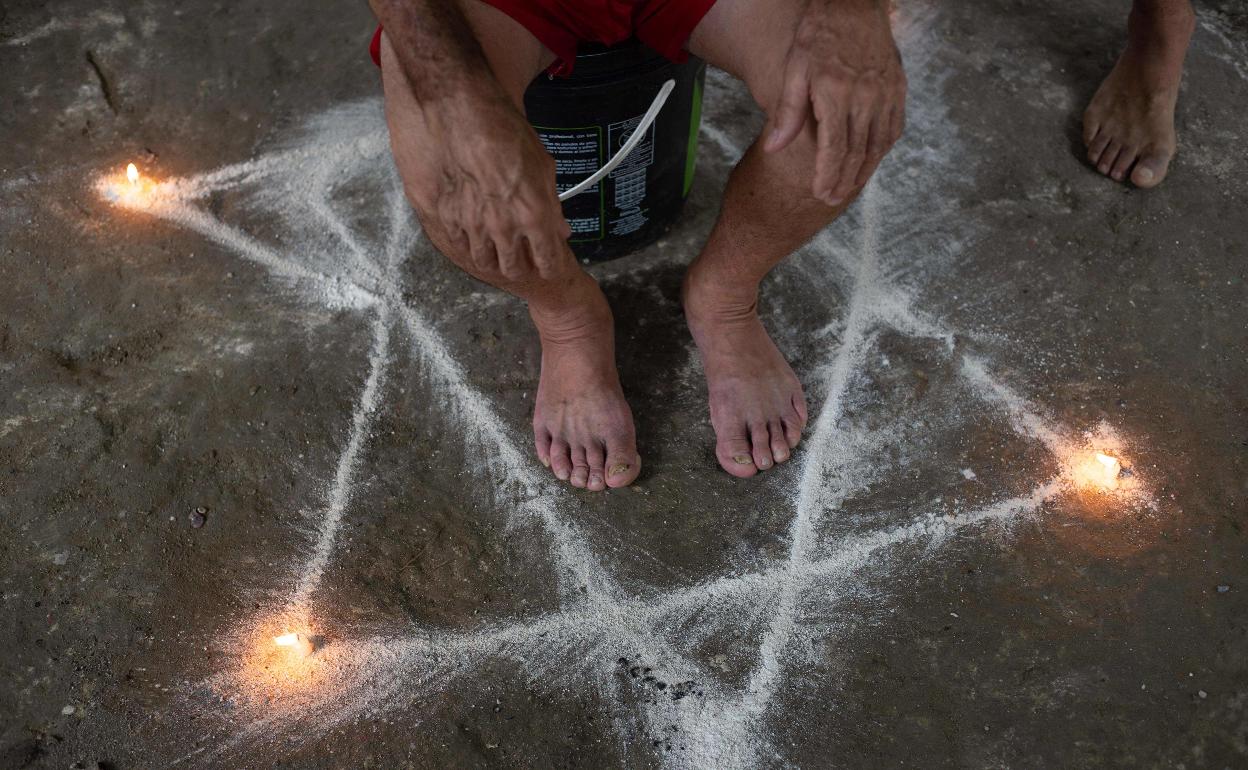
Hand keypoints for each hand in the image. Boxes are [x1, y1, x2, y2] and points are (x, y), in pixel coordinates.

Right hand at [390, 82, 572, 283]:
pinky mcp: (445, 217)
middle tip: (522, 263)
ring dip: (493, 259)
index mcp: (534, 216)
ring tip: (497, 253)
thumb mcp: (542, 165)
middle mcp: (503, 228)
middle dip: (521, 267)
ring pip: (484, 260)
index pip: (547, 260)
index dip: (550, 267)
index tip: (550, 268)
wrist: (458, 112)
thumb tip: (560, 229)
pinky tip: (472, 237)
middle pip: (513, 268)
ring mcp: (471, 225)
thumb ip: (551, 204)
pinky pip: (459, 242)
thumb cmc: (504, 130)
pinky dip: (468, 244)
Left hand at [764, 0, 905, 205]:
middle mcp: (866, 97)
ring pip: (878, 144)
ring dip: (864, 170)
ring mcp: (886, 93)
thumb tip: (773, 149)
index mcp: (837, 93)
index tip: (819, 194)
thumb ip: (786, 112)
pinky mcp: (898, 88)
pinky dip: (883, 149)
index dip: (827, 174)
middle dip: (844, 180)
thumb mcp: (794, 69)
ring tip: (849, 188)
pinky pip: (894, 127)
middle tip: (832, 198)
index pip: (834, 147)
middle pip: (857, 151)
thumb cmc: (817, 35)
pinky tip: (871, 161)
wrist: (853, 4)